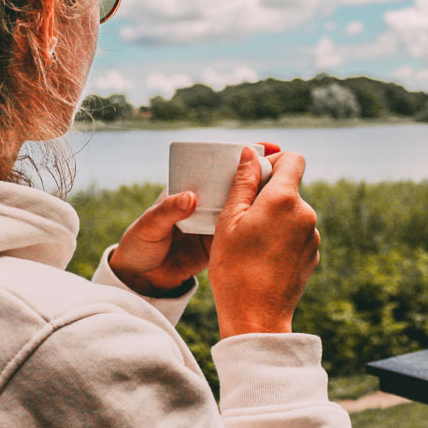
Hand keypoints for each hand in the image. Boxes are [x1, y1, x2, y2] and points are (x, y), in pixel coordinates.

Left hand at [107, 141, 280, 298]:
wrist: (141, 281)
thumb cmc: (139, 246)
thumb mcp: (150, 226)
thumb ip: (167, 211)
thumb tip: (190, 197)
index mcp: (190, 189)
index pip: (218, 165)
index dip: (242, 154)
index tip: (263, 146)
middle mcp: (207, 203)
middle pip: (238, 182)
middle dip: (262, 172)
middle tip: (285, 164)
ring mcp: (216, 224)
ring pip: (244, 206)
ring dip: (264, 198)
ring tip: (289, 190)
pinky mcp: (221, 244)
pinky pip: (242, 233)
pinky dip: (258, 227)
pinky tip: (277, 223)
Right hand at [207, 146, 319, 337]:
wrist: (256, 318)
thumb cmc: (234, 268)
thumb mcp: (228, 220)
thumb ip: (242, 182)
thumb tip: (251, 153)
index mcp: (284, 200)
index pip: (293, 159)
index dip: (275, 159)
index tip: (256, 173)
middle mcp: (306, 214)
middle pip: (290, 187)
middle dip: (268, 193)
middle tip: (241, 215)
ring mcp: (313, 236)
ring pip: (292, 212)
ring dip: (274, 216)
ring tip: (250, 241)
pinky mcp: (313, 254)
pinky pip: (297, 233)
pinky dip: (282, 236)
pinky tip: (262, 256)